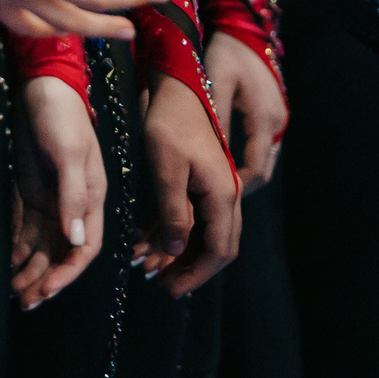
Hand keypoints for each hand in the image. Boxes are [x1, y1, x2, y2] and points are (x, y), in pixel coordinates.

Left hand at [9, 75, 104, 307]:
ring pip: (43, 247)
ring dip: (31, 271)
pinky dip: (19, 251)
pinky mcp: (31, 192)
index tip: (47, 290)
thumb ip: (73, 196)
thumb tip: (75, 239)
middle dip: (46, 279)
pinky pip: (26, 231)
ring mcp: (52, 199)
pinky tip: (8, 267)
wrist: (41, 86)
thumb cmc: (61, 116)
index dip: (68, 272)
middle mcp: (74, 205)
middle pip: (62, 253)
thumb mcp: (69, 154)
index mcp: (92, 197)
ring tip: (13, 293)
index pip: (85, 247)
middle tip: (25, 303)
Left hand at [135, 73, 240, 293]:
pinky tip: (150, 241)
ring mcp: (219, 186)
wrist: (177, 88)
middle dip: (191, 269)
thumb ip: (174, 214)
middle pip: (219, 246)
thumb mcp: (166, 171)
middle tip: (161, 285)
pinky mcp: (206, 180)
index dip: (196, 274)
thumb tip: (177, 252)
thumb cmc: (169, 125)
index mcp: (223, 194)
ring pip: (208, 233)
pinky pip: (197, 216)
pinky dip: (177, 233)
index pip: (219, 249)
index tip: (169, 290)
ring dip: (182, 254)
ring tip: (151, 267)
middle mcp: (228, 193)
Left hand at [206, 31, 286, 187]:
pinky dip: (248, 158)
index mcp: (264, 119)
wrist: (243, 26)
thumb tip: (212, 157)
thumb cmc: (226, 52)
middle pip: (263, 170)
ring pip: (264, 159)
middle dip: (240, 188)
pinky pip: (263, 146)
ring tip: (217, 186)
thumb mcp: (216, 81)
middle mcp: (276, 122)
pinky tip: (226, 162)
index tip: (211, 201)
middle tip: (212, 200)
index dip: (235, 189)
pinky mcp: (273, 112)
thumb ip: (217, 118)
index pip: (254, 169)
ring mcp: (278, 117)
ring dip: (245, 174)